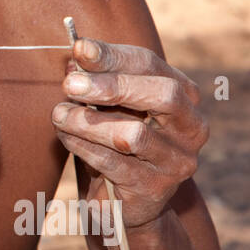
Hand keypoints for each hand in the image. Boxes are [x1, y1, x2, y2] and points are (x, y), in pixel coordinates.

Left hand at [50, 38, 207, 228]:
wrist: (122, 201)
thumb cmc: (114, 141)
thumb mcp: (107, 106)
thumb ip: (96, 80)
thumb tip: (78, 54)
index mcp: (184, 96)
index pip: (152, 66)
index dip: (114, 56)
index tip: (79, 48)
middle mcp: (191, 128)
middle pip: (164, 95)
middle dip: (113, 86)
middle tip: (70, 84)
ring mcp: (177, 162)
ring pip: (133, 134)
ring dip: (88, 121)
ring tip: (58, 114)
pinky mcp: (155, 189)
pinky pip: (114, 163)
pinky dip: (83, 146)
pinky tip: (65, 136)